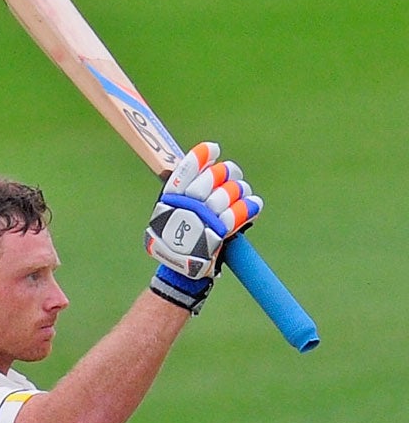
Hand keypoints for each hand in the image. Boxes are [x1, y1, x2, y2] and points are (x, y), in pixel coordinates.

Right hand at [145, 142, 262, 313]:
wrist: (178, 273)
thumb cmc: (175, 242)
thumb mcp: (167, 216)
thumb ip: (182, 196)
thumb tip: (204, 169)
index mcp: (170, 198)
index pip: (186, 169)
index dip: (202, 156)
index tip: (214, 149)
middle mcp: (186, 205)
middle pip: (212, 177)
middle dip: (226, 172)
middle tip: (233, 173)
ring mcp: (202, 218)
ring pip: (228, 193)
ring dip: (240, 190)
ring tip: (243, 192)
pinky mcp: (218, 233)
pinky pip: (238, 214)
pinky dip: (249, 207)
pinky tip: (255, 204)